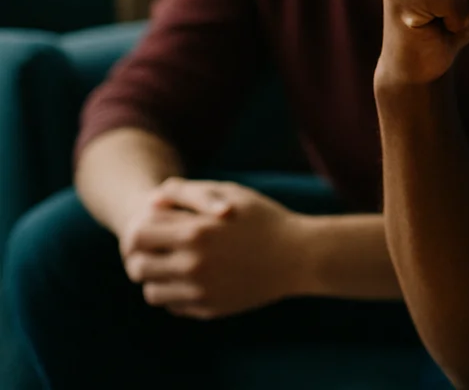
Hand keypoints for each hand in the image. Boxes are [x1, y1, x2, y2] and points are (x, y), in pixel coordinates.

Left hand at [117, 178, 306, 319]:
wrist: (299, 256)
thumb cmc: (264, 219)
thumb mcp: (230, 194)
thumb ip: (188, 192)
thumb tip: (151, 202)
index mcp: (195, 231)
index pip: (137, 235)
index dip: (138, 230)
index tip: (152, 228)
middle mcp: (192, 263)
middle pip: (137, 266)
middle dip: (141, 256)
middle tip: (157, 249)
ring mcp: (201, 290)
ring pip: (150, 291)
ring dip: (156, 278)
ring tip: (174, 265)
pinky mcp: (209, 308)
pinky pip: (173, 306)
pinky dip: (176, 294)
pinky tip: (194, 279)